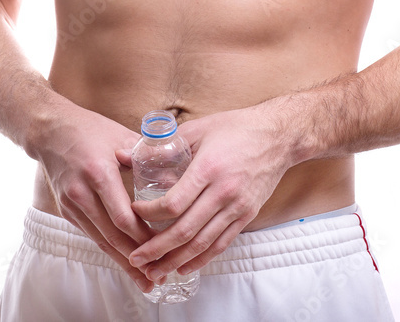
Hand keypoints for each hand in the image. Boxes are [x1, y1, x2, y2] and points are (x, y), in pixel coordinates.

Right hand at [30, 100, 154, 291]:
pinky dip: (110, 250)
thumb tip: (175, 177)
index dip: (143, 236)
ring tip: (145, 279)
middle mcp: (82, 192)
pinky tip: (125, 261)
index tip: (164, 247)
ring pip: (100, 241)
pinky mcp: (67, 210)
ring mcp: (72, 204)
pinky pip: (92, 235)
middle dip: (136, 258)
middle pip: (111, 236)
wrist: (50, 130)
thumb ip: (146, 158)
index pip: (122, 216)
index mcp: (99, 173)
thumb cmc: (90, 130)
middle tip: (158, 276)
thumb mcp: (120, 137)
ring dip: (123, 262)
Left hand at [121, 105, 294, 282]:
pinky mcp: (246, 216)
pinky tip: (184, 267)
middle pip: (184, 231)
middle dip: (156, 249)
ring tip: (154, 271)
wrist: (279, 136)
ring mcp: (237, 208)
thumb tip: (120, 153)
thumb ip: (159, 145)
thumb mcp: (196, 129)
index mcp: (208, 169)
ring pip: (202, 244)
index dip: (149, 214)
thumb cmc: (235, 128)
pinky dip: (201, 259)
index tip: (134, 212)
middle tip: (135, 258)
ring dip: (175, 261)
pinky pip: (221, 244)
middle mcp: (223, 193)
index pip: (173, 203)